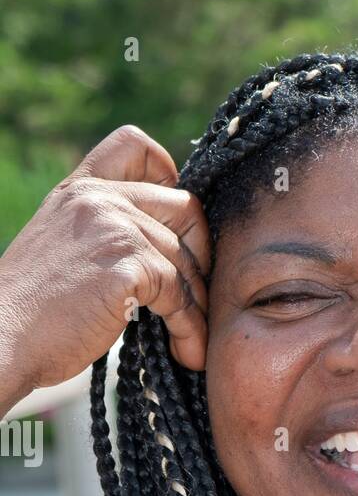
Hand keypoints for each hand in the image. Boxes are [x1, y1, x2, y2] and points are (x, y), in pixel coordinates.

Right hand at [0, 124, 209, 408]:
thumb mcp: (62, 248)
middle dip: (200, 253)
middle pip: (183, 208)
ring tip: (194, 339)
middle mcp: (98, 200)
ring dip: (197, 305)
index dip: (169, 174)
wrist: (1, 338)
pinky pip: (180, 294)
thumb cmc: (32, 311)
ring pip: (185, 259)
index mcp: (79, 191)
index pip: (134, 145)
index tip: (176, 218)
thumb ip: (101, 232)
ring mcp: (114, 227)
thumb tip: (157, 247)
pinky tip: (186, 350)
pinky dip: (190, 327)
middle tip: (195, 294)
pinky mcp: (126, 265)